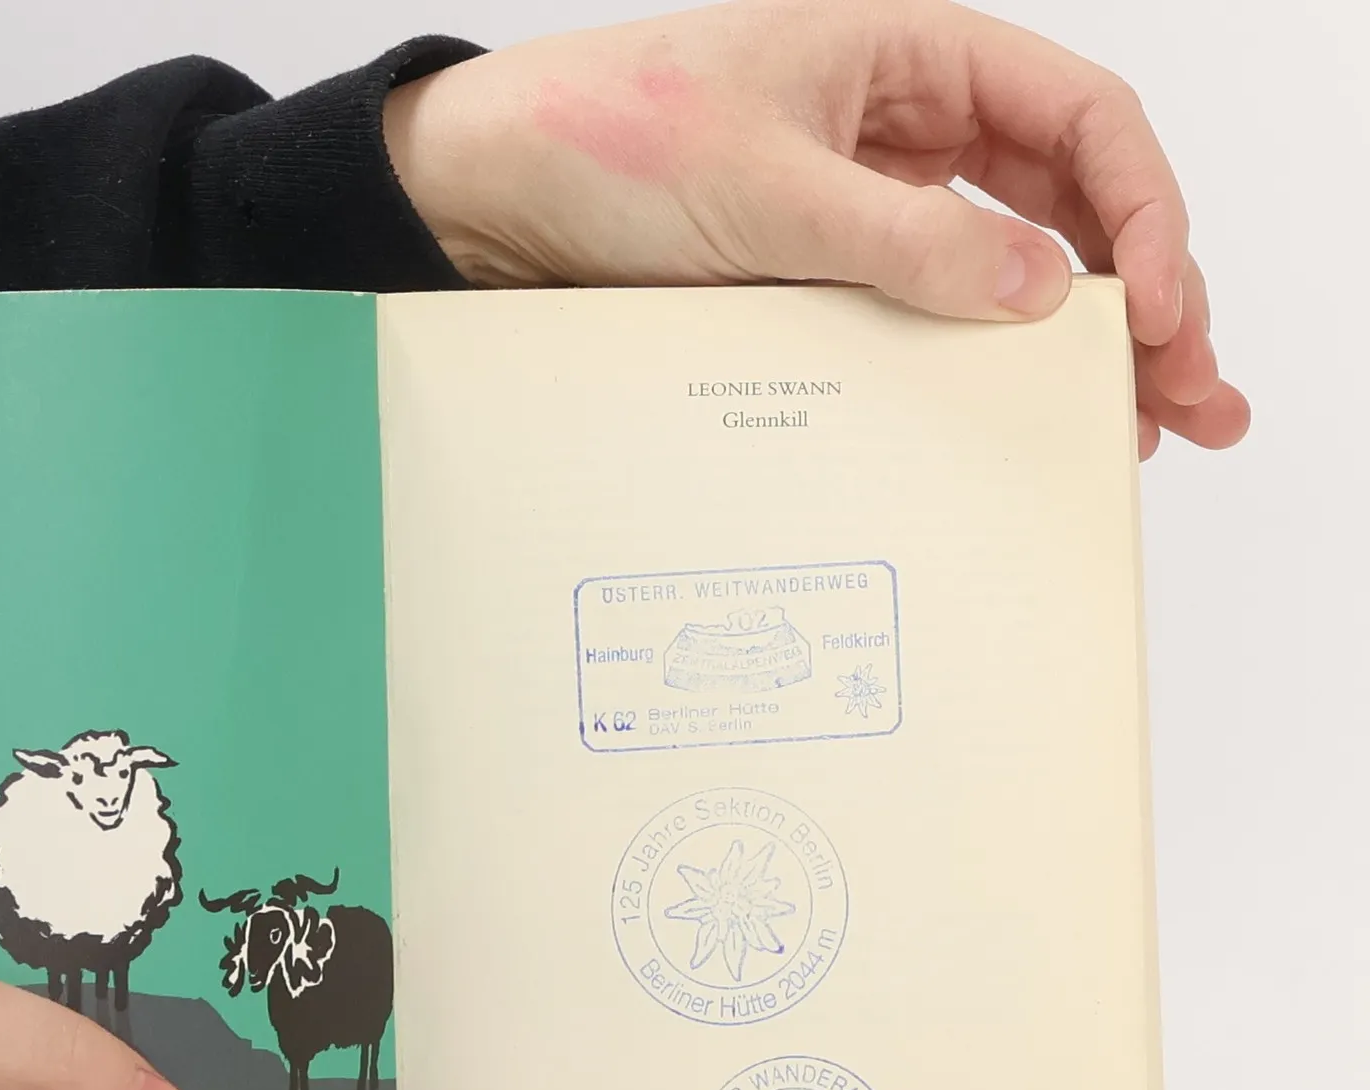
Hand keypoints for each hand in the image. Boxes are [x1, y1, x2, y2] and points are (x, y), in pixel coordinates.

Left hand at [385, 0, 1247, 458]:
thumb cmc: (606, 138)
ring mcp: (874, 209)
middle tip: (1194, 398)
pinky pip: (933, 319)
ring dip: (1081, 348)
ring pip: (1014, 272)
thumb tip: (1035, 294)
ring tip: (1143, 432)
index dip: (1141, 211)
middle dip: (1146, 297)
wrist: (492, 196)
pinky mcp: (828, 280)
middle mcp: (910, 130)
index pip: (1079, 121)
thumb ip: (904, 240)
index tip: (1153, 309)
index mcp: (913, 60)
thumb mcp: (765, 187)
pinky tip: (1023, 419)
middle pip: (1072, 207)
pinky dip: (985, 368)